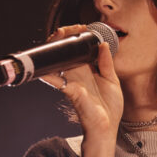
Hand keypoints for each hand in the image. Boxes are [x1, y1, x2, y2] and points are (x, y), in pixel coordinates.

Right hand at [39, 24, 122, 156]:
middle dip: (63, 37)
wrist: (107, 129)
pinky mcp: (72, 92)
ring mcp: (72, 82)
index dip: (77, 36)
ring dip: (56, 48)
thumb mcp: (112, 81)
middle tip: (67, 28)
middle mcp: (78, 74)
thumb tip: (103, 45)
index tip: (82, 27)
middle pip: (65, 52)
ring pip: (59, 62)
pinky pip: (57, 82)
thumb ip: (107, 63)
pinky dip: (49, 75)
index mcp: (88, 70)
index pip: (78, 49)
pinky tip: (44, 68)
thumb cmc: (108, 108)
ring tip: (58, 35)